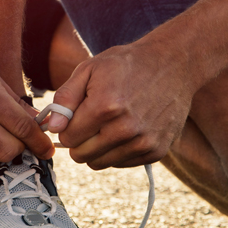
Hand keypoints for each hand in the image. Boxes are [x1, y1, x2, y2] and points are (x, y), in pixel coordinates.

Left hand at [48, 42, 196, 168]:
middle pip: (81, 155)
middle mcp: (125, 129)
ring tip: (107, 125)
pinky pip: (121, 163)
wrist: (173, 64)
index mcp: (105, 106)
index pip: (68, 138)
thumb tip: (53, 127)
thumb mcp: (90, 69)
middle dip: (79, 140)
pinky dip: (117, 151)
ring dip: (98, 148)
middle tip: (89, 122)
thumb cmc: (127, 65)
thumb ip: (66, 97)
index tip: (74, 117)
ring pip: (100, 163)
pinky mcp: (156, 151)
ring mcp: (143, 142)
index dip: (66, 128)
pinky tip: (125, 130)